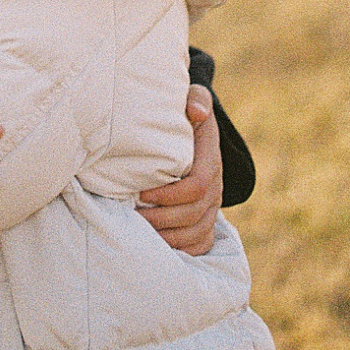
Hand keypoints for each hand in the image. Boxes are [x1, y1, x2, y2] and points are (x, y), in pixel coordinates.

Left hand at [136, 86, 223, 254]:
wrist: (194, 130)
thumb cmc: (185, 114)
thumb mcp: (193, 98)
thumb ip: (196, 100)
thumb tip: (196, 113)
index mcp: (212, 160)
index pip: (198, 186)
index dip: (170, 194)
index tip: (142, 193)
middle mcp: (216, 187)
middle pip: (195, 215)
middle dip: (161, 219)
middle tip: (132, 218)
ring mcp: (213, 207)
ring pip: (197, 233)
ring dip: (167, 237)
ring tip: (140, 234)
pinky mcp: (206, 221)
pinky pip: (201, 245)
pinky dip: (181, 251)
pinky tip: (157, 249)